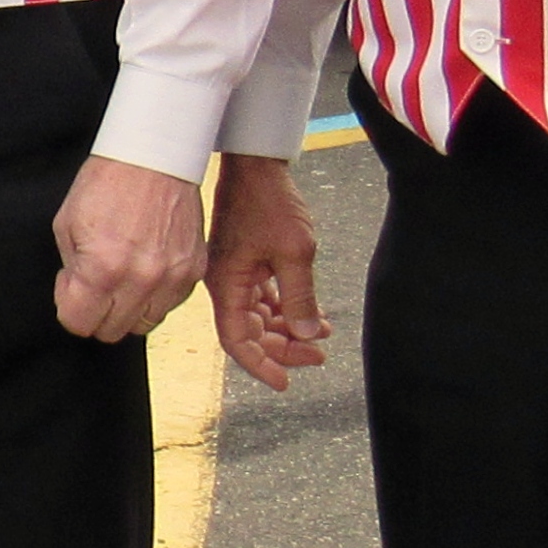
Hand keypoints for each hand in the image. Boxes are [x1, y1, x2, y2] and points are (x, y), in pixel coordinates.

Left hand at [52, 154, 205, 342]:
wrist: (154, 158)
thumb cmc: (108, 182)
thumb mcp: (67, 225)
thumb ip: (71, 270)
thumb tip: (76, 297)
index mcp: (103, 269)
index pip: (79, 323)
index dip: (69, 307)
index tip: (71, 289)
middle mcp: (141, 279)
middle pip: (111, 331)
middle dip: (96, 312)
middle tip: (94, 283)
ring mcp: (172, 278)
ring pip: (143, 325)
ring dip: (127, 309)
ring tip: (121, 278)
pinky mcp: (194, 272)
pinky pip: (169, 305)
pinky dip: (155, 296)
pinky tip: (145, 270)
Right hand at [206, 153, 330, 390]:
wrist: (256, 165)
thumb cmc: (268, 202)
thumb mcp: (294, 253)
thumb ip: (300, 298)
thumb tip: (307, 335)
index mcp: (228, 285)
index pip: (238, 341)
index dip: (260, 365)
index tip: (285, 382)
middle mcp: (227, 284)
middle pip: (251, 332)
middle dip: (284, 347)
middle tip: (317, 356)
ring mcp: (236, 274)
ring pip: (260, 316)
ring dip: (288, 328)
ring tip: (321, 334)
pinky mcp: (246, 262)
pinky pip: (264, 297)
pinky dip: (286, 308)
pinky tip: (311, 313)